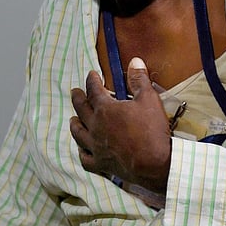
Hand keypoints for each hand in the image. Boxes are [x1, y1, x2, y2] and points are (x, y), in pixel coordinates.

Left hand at [70, 57, 170, 193]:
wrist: (153, 163)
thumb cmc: (152, 129)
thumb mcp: (149, 99)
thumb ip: (139, 79)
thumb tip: (134, 61)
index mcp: (105, 109)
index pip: (94, 90)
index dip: (92, 81)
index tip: (91, 74)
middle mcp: (95, 127)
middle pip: (81, 110)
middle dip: (78, 98)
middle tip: (74, 91)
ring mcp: (96, 146)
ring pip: (78, 133)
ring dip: (74, 124)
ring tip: (73, 119)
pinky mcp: (100, 163)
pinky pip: (85, 158)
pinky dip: (81, 152)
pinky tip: (82, 149)